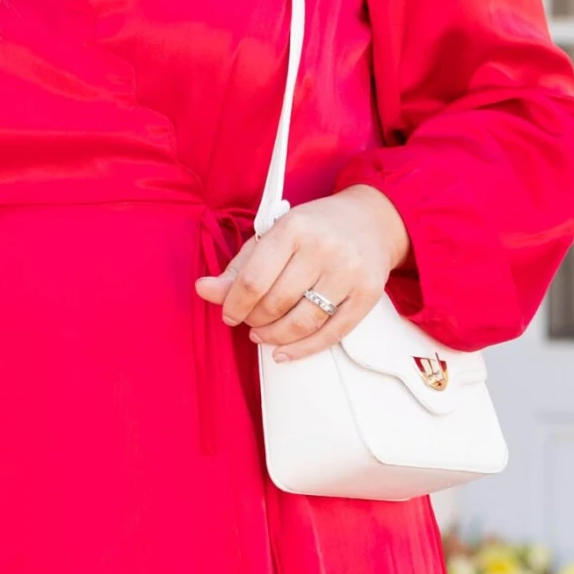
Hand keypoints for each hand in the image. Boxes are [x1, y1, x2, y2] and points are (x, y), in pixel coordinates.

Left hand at [194, 185, 409, 361]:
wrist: (371, 220)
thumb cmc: (314, 229)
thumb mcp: (273, 236)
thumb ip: (238, 267)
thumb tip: (202, 290)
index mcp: (293, 227)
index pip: (253, 280)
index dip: (234, 305)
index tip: (230, 315)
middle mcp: (323, 248)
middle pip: (275, 304)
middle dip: (255, 320)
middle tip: (250, 321)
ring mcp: (348, 272)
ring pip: (302, 323)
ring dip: (275, 337)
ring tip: (263, 335)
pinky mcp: (367, 294)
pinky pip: (332, 333)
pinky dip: (303, 350)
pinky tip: (284, 352)